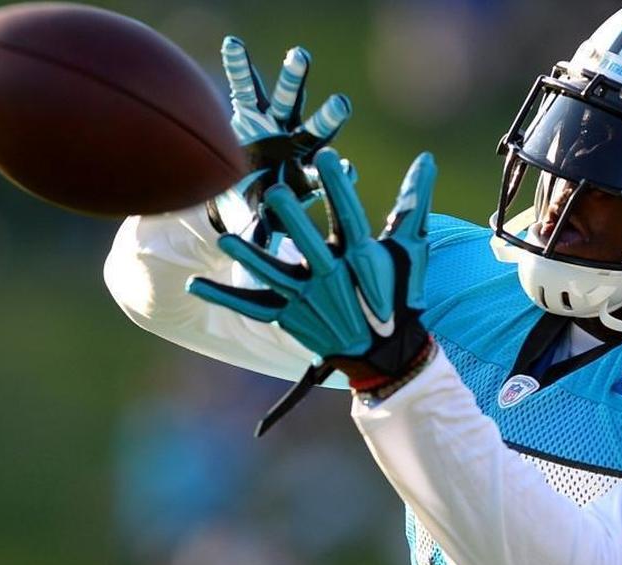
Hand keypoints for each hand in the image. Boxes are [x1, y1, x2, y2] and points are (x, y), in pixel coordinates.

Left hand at [189, 148, 436, 387]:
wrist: (386, 350)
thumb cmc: (399, 291)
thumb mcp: (410, 246)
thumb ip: (414, 201)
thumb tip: (427, 158)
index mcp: (362, 257)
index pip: (349, 216)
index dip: (338, 186)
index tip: (326, 156)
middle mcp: (333, 278)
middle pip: (310, 246)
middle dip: (294, 220)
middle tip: (276, 192)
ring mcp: (307, 300)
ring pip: (276, 275)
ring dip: (252, 256)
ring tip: (228, 237)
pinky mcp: (288, 317)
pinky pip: (251, 307)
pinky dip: (223, 297)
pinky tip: (194, 283)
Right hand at [218, 36, 353, 237]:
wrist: (235, 191)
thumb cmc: (256, 212)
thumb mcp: (261, 226)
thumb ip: (263, 235)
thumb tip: (264, 254)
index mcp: (305, 176)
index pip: (324, 176)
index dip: (336, 174)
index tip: (349, 170)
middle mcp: (294, 146)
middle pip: (315, 130)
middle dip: (328, 118)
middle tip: (343, 105)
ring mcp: (273, 126)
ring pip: (286, 100)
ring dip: (293, 78)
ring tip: (301, 55)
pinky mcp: (248, 113)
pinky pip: (244, 87)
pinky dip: (239, 66)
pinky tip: (233, 44)